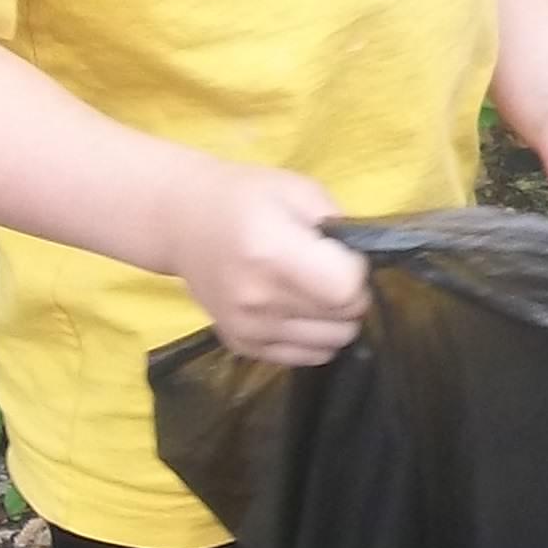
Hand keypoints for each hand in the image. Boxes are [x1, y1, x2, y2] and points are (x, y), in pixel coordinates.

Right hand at [163, 160, 369, 366]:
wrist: (182, 222)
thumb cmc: (245, 198)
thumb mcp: (298, 190)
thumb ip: (339, 226)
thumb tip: (366, 263)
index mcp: (272, 253)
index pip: (347, 289)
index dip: (358, 271)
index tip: (343, 255)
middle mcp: (258, 299)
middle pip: (344, 318)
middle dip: (352, 295)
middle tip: (330, 271)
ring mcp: (248, 328)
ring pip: (332, 343)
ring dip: (336, 319)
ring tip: (314, 290)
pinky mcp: (242, 346)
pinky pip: (307, 357)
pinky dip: (315, 336)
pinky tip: (299, 309)